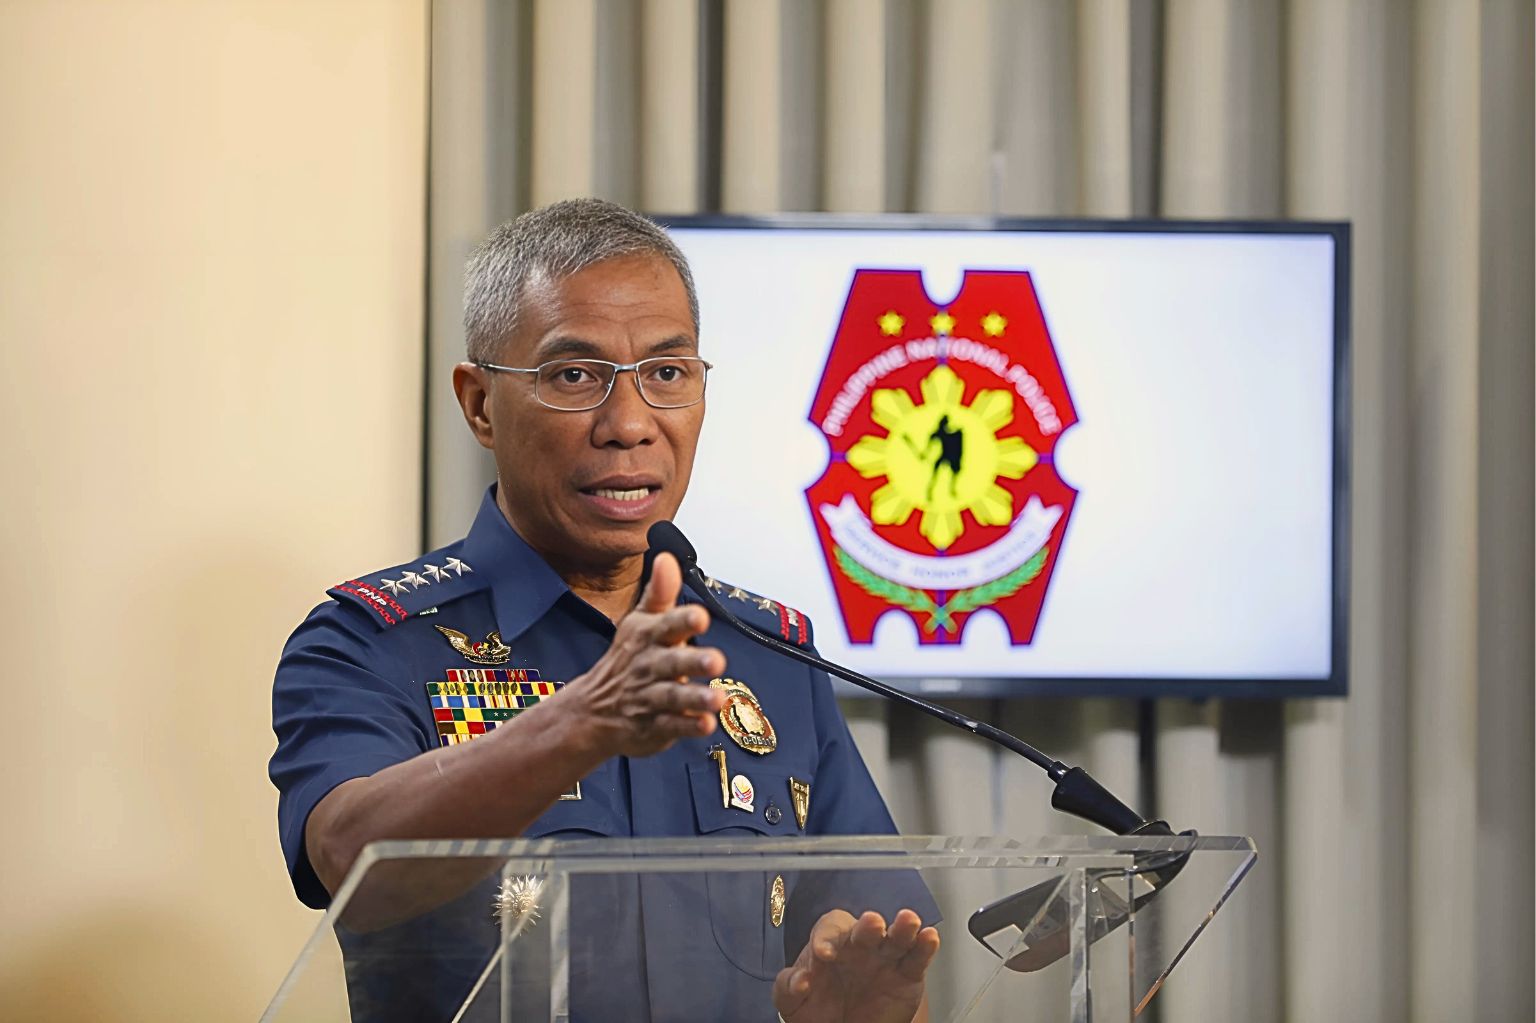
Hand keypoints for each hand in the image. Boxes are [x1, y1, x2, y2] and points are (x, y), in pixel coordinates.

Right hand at [567, 552, 726, 756]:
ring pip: (674, 697)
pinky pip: (672, 726)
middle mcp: (649, 667)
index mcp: (648, 637)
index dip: (682, 619)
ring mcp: (650, 698)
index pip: (666, 625)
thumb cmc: (627, 660)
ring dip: (696, 698)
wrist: (593, 710)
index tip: (700, 615)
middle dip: (693, 661)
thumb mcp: (640, 622)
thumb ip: (660, 592)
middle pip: (671, 663)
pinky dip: (688, 726)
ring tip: (716, 699)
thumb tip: (667, 557)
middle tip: (716, 660)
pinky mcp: (654, 726)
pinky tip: (706, 724)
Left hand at [774, 909, 939, 1022]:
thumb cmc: (816, 1011)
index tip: (823, 954)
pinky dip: (925, 946)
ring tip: (908, 920)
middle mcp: (859, 947)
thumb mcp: (791, 999)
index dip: (826, 937)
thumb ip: (788, 985)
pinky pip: (917, 957)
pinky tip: (928, 937)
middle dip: (868, 925)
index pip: (829, 929)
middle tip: (871, 924)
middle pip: (865, 927)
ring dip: (903, 926)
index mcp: (830, 944)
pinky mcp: (907, 975)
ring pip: (896, 935)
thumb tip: (800, 980)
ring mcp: (885, 958)